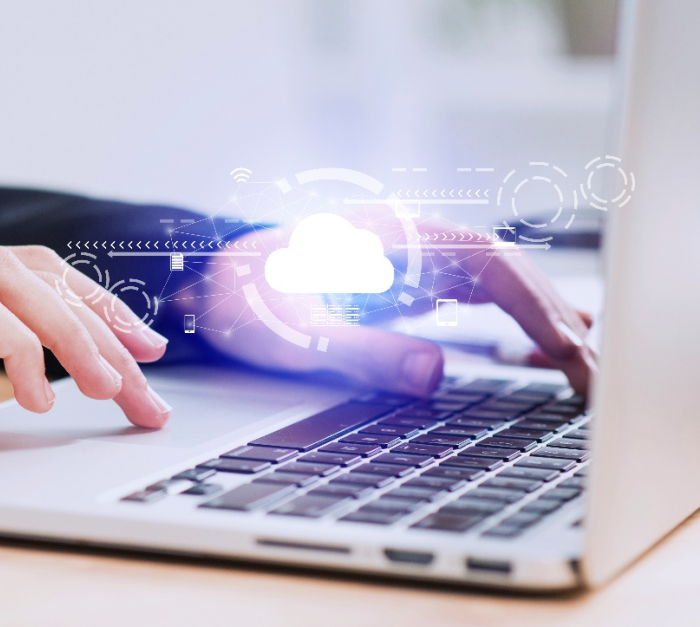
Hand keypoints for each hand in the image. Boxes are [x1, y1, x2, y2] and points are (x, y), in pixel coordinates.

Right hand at [0, 245, 171, 457]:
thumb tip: (17, 364)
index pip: (29, 273)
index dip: (93, 306)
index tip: (139, 348)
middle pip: (38, 274)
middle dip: (105, 327)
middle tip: (148, 381)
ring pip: (17, 284)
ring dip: (76, 338)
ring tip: (110, 390)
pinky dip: (17, 350)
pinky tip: (32, 396)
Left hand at [194, 216, 594, 396]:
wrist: (205, 286)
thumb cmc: (240, 300)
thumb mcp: (292, 334)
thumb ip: (360, 351)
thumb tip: (435, 372)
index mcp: (386, 239)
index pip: (485, 262)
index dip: (531, 305)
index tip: (564, 347)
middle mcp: (404, 242)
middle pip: (501, 270)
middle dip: (550, 317)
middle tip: (590, 372)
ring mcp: (404, 261)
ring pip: (492, 282)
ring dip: (536, 317)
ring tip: (580, 362)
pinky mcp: (398, 283)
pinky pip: (470, 295)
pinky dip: (508, 319)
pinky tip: (534, 344)